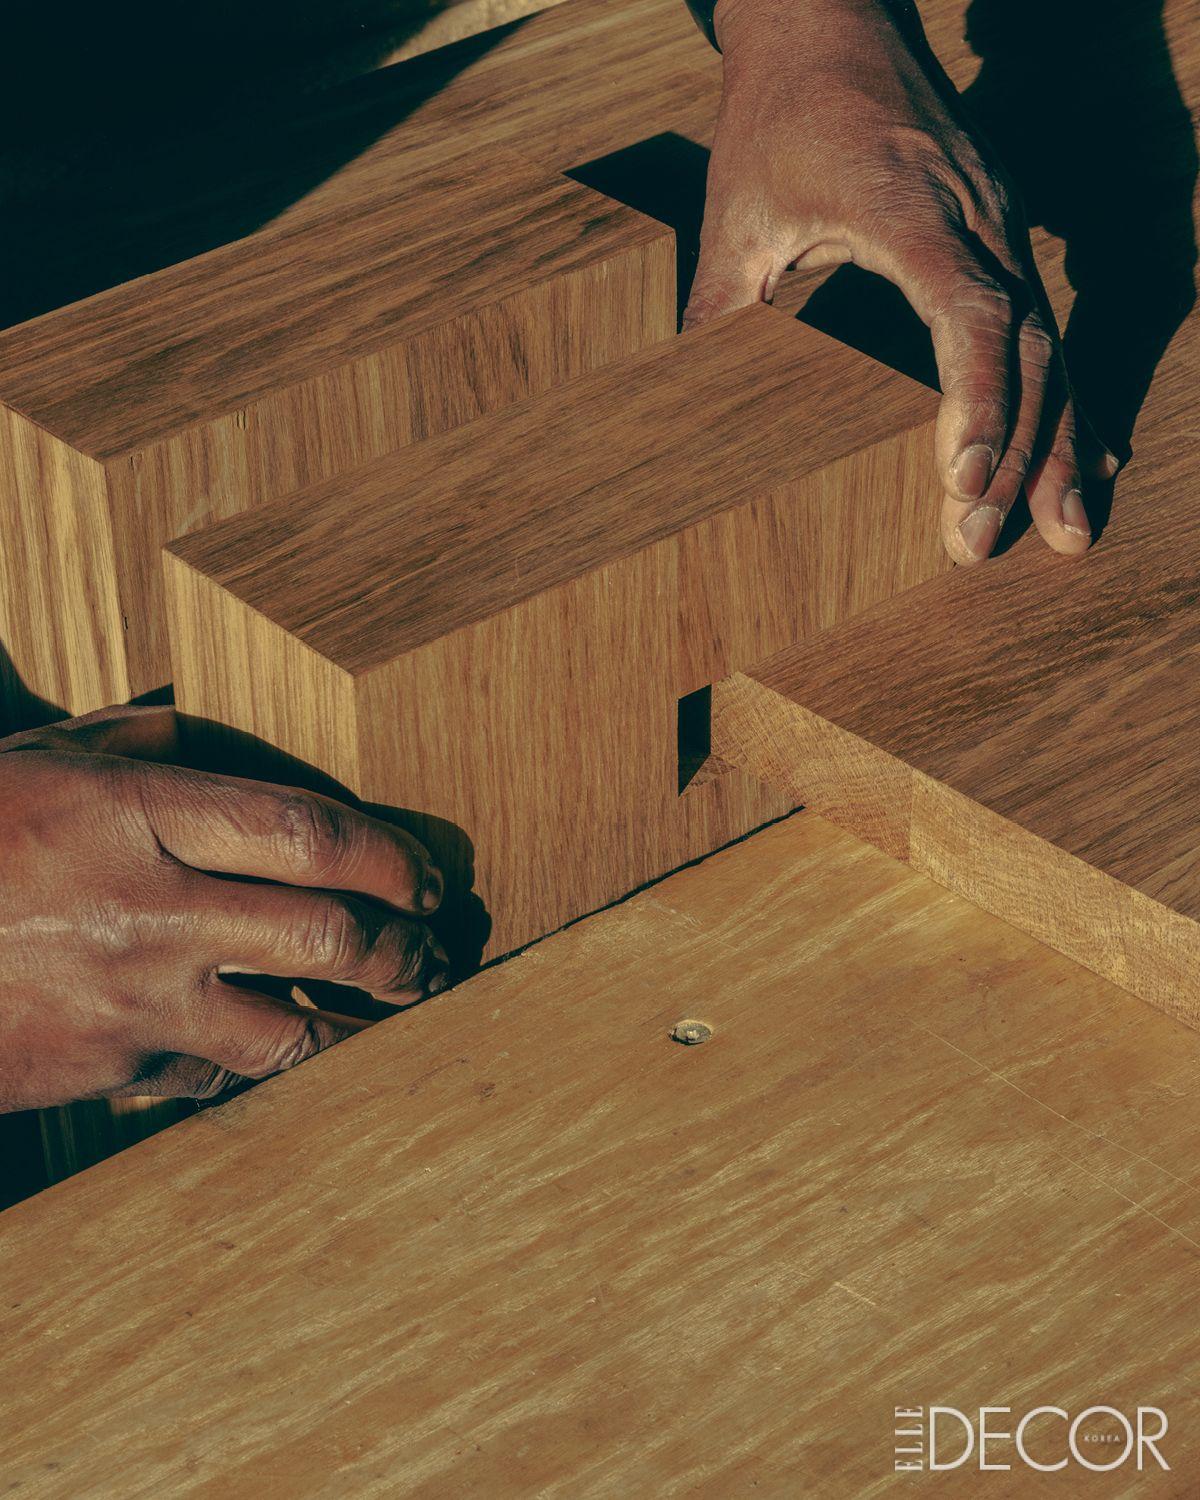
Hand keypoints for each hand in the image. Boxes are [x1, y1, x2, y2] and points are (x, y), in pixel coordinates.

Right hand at [0, 706, 448, 1109]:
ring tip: (388, 1011)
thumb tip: (230, 748)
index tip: (425, 874)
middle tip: (428, 949)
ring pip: (290, 1033)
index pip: (305, 834)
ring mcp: (127, 1003)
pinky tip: (274, 1046)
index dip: (388, 856)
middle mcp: (144, 912)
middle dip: (402, 948)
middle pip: (326, 937)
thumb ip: (145, 745)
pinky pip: (214, 1079)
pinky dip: (253, 1064)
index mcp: (130, 817)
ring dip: (354, 1025)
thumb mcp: (43, 760)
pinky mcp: (104, 1072)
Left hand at [686, 0, 1117, 563]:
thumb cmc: (776, 118)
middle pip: (1026, 349)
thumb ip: (720, 308)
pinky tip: (1081, 465)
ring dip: (1055, 445)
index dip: (977, 403)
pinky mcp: (1003, 236)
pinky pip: (1048, 330)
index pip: (972, 316)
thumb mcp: (734, 215)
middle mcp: (978, 219)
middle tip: (987, 546)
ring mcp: (1001, 225)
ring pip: (1051, 346)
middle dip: (1017, 454)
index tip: (960, 482)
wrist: (829, 19)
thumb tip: (680, 405)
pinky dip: (1061, 403)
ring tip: (1063, 537)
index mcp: (912, 210)